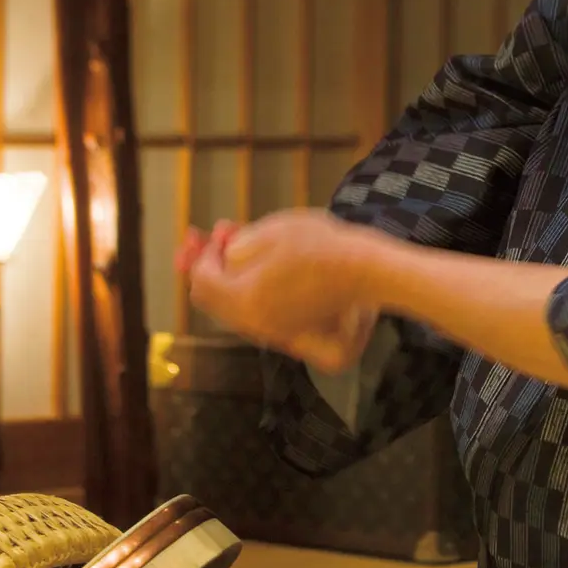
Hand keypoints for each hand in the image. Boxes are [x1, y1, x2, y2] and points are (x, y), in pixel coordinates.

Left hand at [184, 209, 378, 371]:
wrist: (366, 271)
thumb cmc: (320, 246)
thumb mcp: (268, 233)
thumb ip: (235, 248)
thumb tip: (225, 258)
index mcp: (243, 300)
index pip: (201, 281)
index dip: (202, 254)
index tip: (216, 232)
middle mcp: (253, 324)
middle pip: (213, 300)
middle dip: (211, 266)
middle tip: (218, 237)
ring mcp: (273, 333)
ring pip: (234, 309)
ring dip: (231, 279)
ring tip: (243, 248)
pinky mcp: (292, 335)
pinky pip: (257, 316)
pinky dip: (251, 293)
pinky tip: (264, 271)